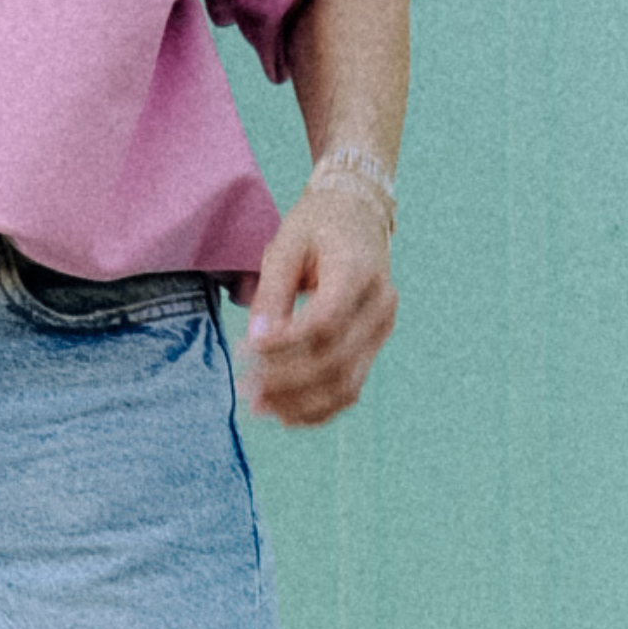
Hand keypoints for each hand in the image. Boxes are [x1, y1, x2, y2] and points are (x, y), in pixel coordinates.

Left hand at [239, 178, 397, 426]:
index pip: (327, 320)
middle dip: (286, 380)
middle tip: (245, 386)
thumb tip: (257, 341)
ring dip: (301, 403)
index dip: (287, 343)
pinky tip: (286, 414)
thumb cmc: (317, 225)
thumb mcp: (285, 244)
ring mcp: (383, 329)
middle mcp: (380, 304)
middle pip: (336, 359)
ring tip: (260, 407)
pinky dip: (320, 407)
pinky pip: (352, 387)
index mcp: (359, 269)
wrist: (357, 214)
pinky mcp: (375, 345)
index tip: (247, 348)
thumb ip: (272, 293)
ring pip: (347, 383)